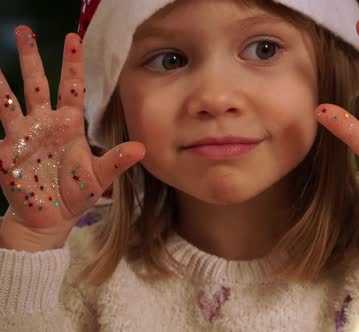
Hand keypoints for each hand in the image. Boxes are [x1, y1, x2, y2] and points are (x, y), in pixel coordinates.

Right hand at [0, 26, 143, 242]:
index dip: (72, 63)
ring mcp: (23, 135)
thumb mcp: (100, 176)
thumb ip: (117, 161)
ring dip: (1, 81)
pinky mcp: (7, 152)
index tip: (72, 38)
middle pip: (37, 84)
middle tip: (24, 30)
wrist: (52, 218)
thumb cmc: (76, 193)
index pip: (71, 87)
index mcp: (69, 124)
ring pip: (10, 100)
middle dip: (31, 58)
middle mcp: (45, 123)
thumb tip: (142, 149)